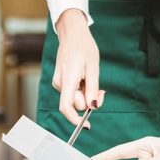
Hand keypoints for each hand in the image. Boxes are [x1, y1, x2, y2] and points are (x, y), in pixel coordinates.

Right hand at [52, 9, 104, 125]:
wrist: (72, 33)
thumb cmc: (84, 47)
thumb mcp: (94, 67)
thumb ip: (92, 89)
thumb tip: (92, 107)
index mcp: (68, 79)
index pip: (66, 107)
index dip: (75, 120)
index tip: (87, 125)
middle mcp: (59, 83)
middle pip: (74, 104)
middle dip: (89, 101)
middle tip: (101, 91)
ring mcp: (58, 82)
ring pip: (74, 98)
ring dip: (85, 94)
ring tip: (91, 78)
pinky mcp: (60, 80)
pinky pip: (72, 92)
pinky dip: (81, 89)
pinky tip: (85, 77)